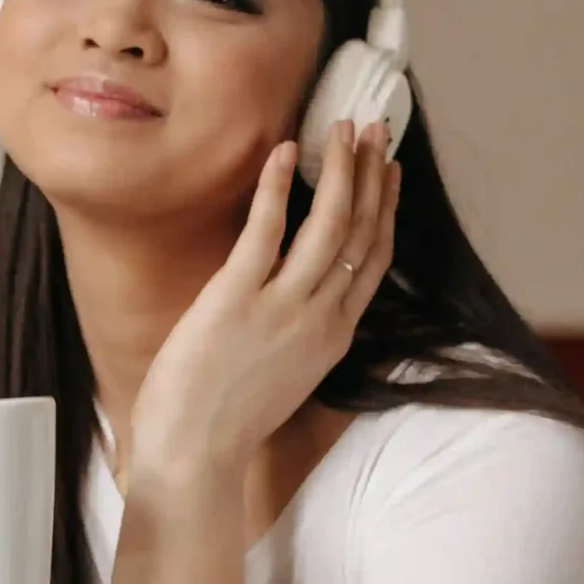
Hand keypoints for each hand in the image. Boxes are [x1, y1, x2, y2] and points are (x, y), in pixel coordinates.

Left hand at [128, 120, 400, 483]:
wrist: (194, 457)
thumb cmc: (225, 420)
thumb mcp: (283, 372)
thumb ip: (297, 329)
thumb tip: (290, 287)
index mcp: (333, 336)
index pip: (373, 259)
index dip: (386, 208)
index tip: (390, 169)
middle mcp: (320, 318)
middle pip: (360, 232)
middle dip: (372, 174)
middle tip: (377, 128)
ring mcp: (282, 308)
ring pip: (329, 225)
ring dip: (341, 169)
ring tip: (343, 126)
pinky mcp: (237, 299)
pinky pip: (267, 231)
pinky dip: (279, 187)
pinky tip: (284, 153)